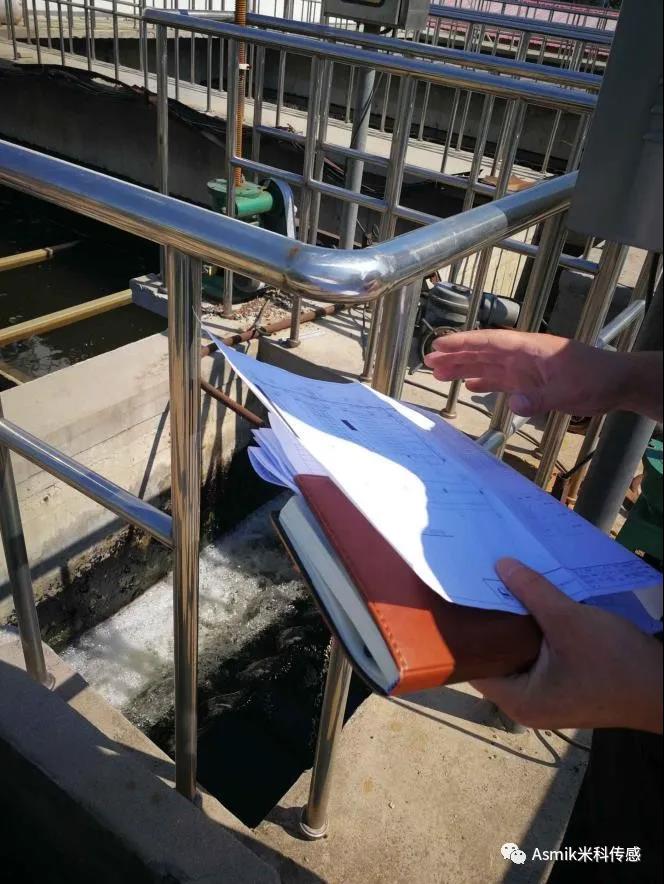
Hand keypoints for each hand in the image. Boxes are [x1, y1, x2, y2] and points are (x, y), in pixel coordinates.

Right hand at [424, 330, 630, 417]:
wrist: (617, 382)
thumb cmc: (595, 379)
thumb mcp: (567, 391)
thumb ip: (539, 398)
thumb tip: (513, 404)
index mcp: (528, 350)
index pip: (489, 343)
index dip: (463, 344)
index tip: (439, 346)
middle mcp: (523, 356)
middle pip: (483, 353)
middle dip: (456, 356)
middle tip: (429, 361)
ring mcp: (526, 369)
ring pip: (489, 366)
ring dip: (465, 369)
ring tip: (440, 374)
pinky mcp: (532, 382)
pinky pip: (502, 380)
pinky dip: (485, 382)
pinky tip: (471, 387)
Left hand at [471, 558, 662, 733]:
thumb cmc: (615, 662)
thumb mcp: (568, 620)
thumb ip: (531, 592)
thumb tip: (500, 565)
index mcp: (518, 700)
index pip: (473, 665)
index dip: (464, 633)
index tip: (455, 599)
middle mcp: (526, 704)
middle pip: (495, 658)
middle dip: (490, 622)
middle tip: (475, 585)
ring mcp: (547, 697)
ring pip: (517, 655)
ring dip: (514, 625)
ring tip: (499, 587)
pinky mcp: (564, 687)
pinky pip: (537, 656)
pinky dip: (533, 633)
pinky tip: (531, 604)